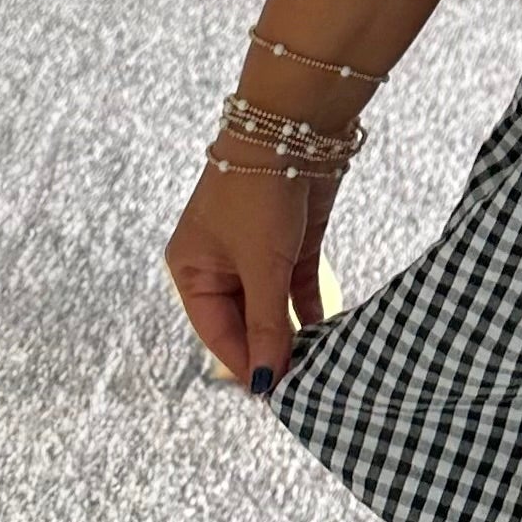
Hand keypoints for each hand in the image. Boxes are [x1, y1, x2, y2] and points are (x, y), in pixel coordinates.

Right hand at [164, 153, 335, 395]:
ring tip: (319, 368)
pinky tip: (329, 336)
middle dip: (272, 350)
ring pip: (275, 308)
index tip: (274, 394)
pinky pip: (298, 289)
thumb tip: (268, 380)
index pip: (217, 331)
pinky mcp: (292, 242)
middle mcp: (221, 265)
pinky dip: (312, 311)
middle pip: (246, 323)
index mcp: (192, 270)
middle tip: (302, 386)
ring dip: (294, 333)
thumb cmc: (257, 193)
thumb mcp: (260, 265)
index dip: (245, 362)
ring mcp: (258, 254)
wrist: (293, 127)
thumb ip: (266, 323)